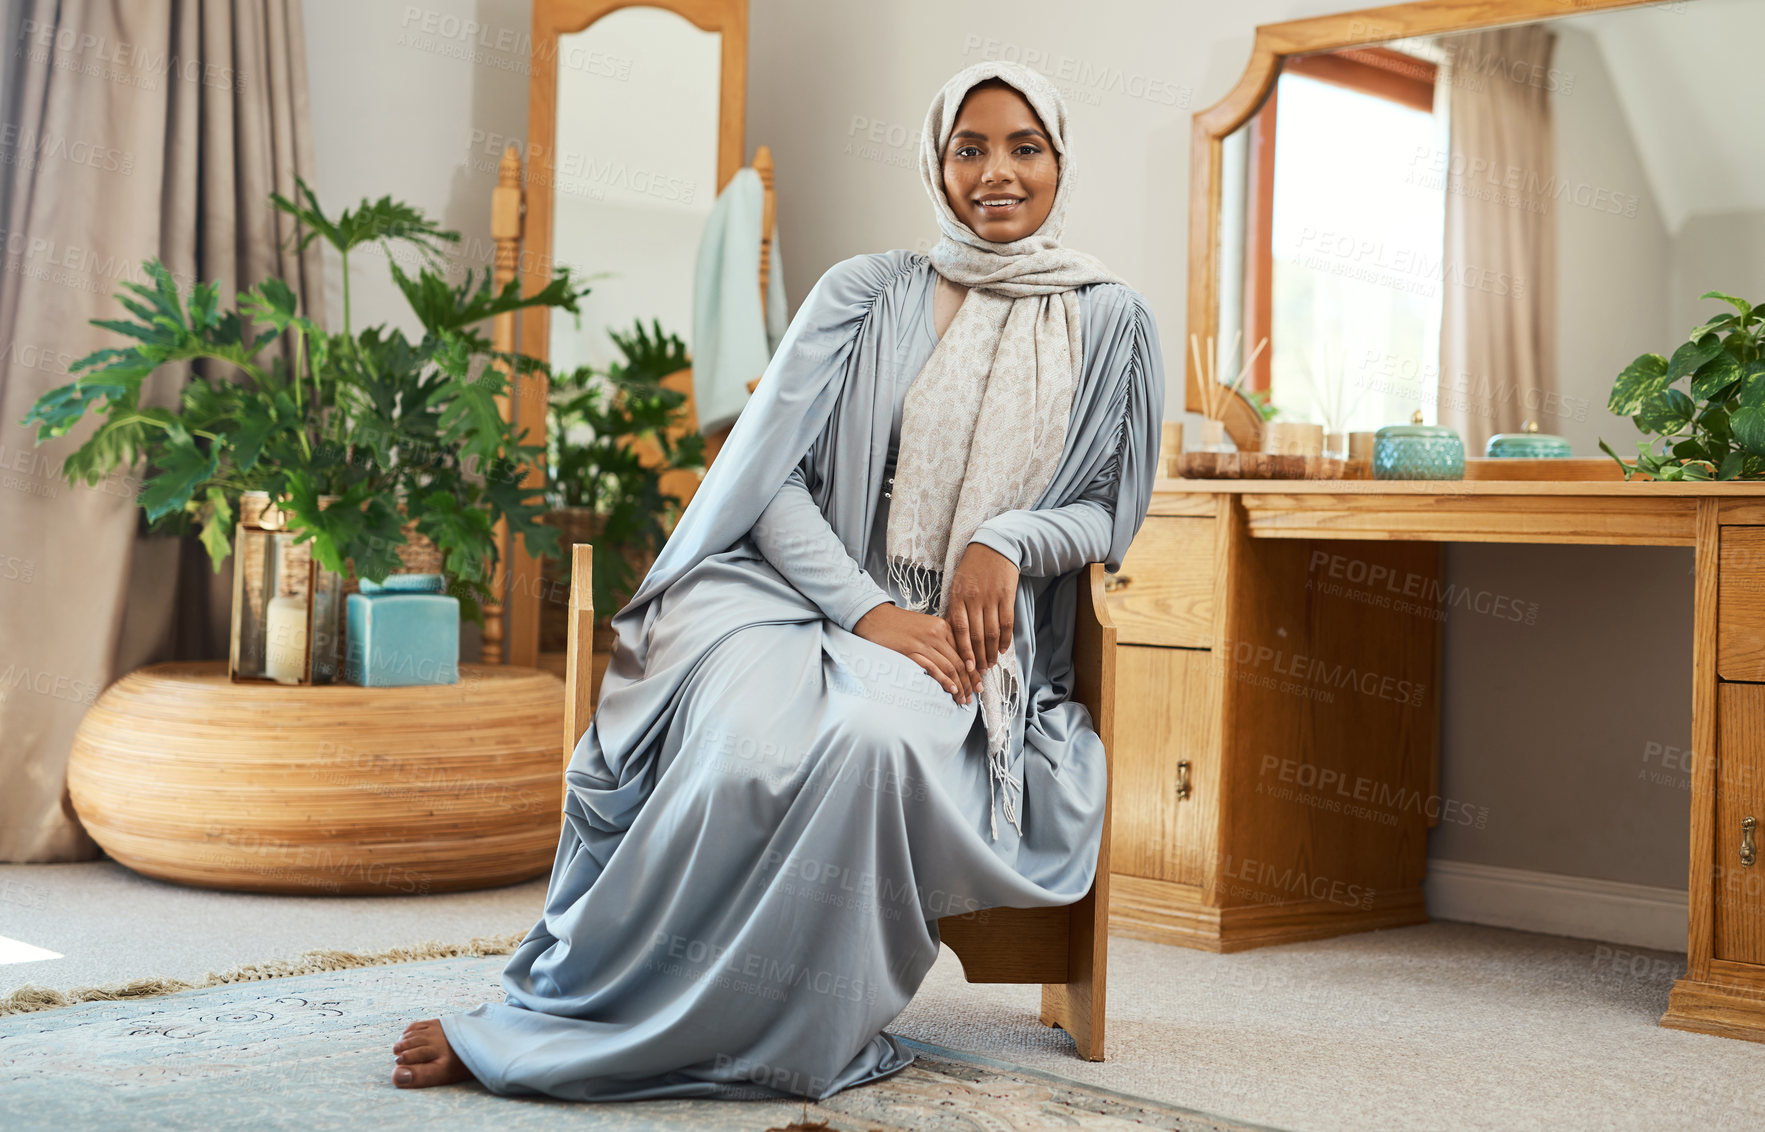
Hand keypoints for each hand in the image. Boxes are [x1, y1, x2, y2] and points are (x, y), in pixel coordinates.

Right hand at [852, 603, 978, 703]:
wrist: (874, 616)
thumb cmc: (898, 624)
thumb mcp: (925, 626)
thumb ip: (941, 641)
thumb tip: (955, 663)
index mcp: (943, 626)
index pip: (966, 651)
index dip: (974, 669)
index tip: (979, 681)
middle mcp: (937, 634)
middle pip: (960, 662)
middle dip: (970, 681)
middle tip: (975, 694)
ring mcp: (923, 643)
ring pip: (949, 668)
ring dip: (959, 686)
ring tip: (964, 699)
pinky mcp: (910, 652)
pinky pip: (933, 669)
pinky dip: (944, 681)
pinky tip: (951, 690)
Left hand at [947, 542, 1018, 679]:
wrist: (993, 546)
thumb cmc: (972, 568)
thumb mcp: (957, 585)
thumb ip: (956, 608)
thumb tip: (952, 634)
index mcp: (958, 597)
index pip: (960, 630)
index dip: (964, 651)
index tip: (966, 666)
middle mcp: (974, 599)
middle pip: (976, 634)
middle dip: (978, 656)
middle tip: (979, 671)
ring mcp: (991, 597)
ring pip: (992, 631)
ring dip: (992, 651)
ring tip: (991, 663)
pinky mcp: (1007, 595)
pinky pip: (1007, 622)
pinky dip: (1005, 638)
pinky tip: (1003, 649)